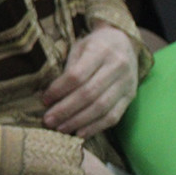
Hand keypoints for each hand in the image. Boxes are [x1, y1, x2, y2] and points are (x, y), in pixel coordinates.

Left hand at [42, 23, 137, 138]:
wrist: (124, 41)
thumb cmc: (94, 45)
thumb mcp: (79, 48)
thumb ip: (68, 69)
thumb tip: (48, 97)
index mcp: (101, 51)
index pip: (77, 75)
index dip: (59, 90)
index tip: (44, 100)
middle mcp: (117, 67)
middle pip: (88, 94)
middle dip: (66, 110)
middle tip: (48, 120)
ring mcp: (127, 83)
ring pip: (101, 108)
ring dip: (79, 122)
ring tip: (60, 129)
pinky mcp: (131, 96)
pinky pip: (114, 116)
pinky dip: (96, 127)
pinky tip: (80, 133)